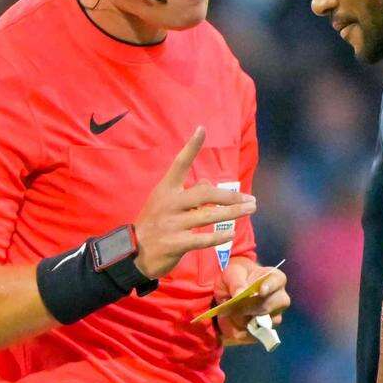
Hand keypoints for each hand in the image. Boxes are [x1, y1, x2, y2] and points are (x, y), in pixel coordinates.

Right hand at [134, 128, 257, 280]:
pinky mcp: (175, 244)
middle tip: (250, 199)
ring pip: (208, 216)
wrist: (132, 252)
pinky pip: (203, 239)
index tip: (202, 129)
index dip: (191, 147)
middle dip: (230, 196)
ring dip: (233, 213)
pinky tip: (230, 234)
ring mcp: (172, 224)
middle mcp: (169, 204)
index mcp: (166, 190)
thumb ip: (188, 193)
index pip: (179, 164)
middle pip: (205, 194)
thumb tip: (210, 184)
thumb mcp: (165, 203)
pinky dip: (219, 236)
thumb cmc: (154, 224)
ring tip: (250, 209)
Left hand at [209, 258, 289, 345]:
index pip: (277, 282)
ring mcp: (275, 316)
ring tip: (233, 313)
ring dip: (245, 320)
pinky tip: (234, 324)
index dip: (270, 287)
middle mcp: (280, 299)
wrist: (231, 291)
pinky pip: (254, 335)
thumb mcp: (232, 273)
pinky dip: (241, 331)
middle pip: (268, 306)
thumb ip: (236, 282)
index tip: (261, 291)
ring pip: (263, 323)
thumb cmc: (236, 277)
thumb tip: (240, 293)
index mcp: (275, 279)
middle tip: (234, 306)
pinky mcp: (265, 330)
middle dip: (249, 308)